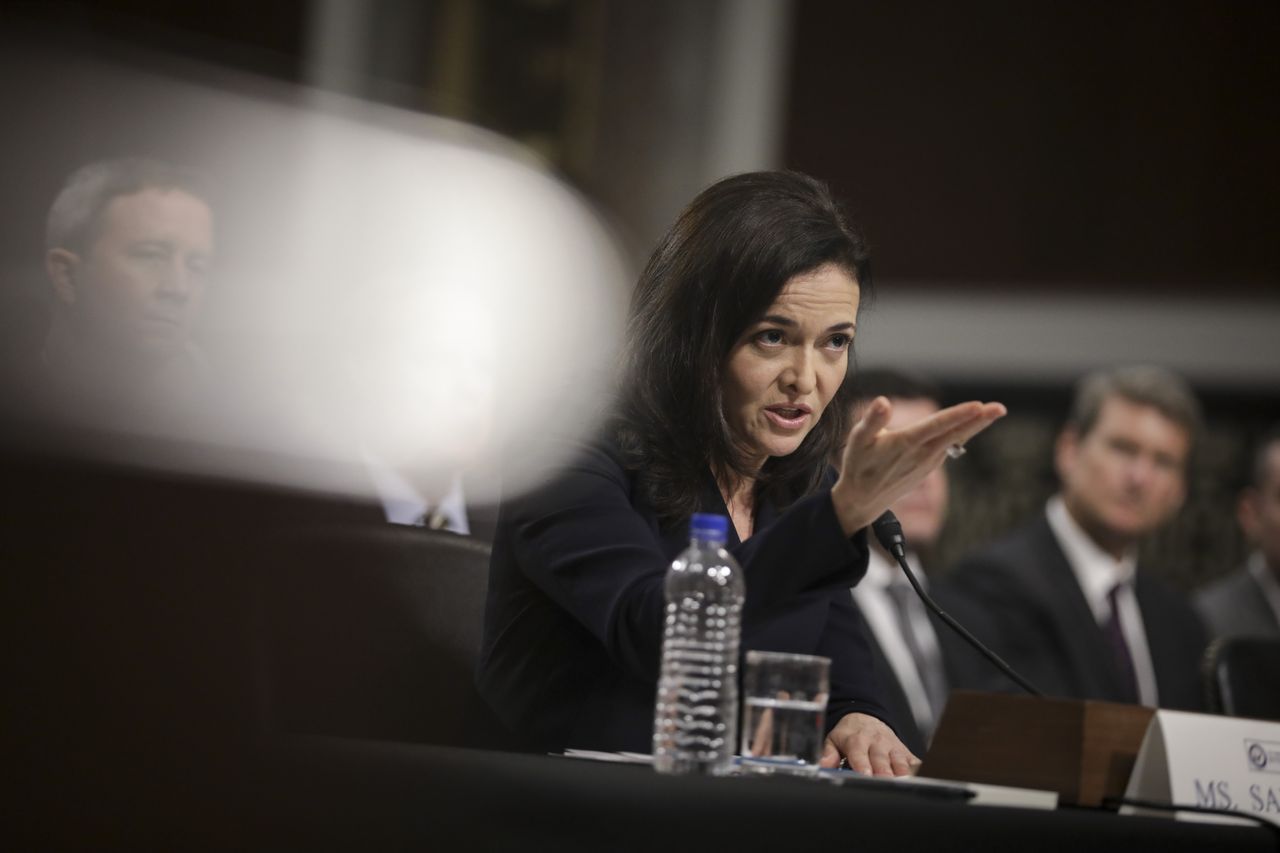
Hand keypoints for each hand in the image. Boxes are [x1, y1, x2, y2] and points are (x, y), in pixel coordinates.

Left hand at [819, 712, 918, 776]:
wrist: (867, 717)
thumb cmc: (849, 734)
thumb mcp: (833, 740)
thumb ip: (828, 753)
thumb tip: (822, 766)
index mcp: (856, 741)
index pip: (859, 755)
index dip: (863, 765)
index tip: (865, 775)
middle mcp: (876, 743)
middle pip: (881, 761)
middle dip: (883, 774)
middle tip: (885, 784)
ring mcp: (892, 746)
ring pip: (899, 762)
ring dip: (901, 774)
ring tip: (903, 784)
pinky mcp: (904, 751)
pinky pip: (913, 761)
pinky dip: (915, 769)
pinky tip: (918, 778)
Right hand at [830, 397, 1005, 535]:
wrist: (863, 501)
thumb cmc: (858, 466)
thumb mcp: (857, 441)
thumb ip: (872, 420)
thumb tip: (883, 401)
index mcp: (906, 444)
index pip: (937, 425)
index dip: (958, 415)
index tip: (979, 406)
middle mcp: (922, 454)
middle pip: (956, 433)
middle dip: (979, 420)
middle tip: (1000, 408)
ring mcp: (928, 462)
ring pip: (955, 439)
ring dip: (974, 425)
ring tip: (992, 412)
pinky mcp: (929, 467)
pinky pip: (949, 446)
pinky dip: (961, 433)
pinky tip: (970, 425)